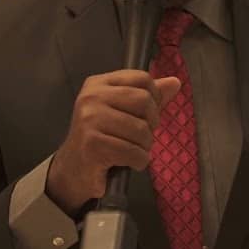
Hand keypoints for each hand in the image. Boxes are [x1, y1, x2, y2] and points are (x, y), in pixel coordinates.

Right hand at [46, 70, 181, 215]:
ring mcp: (89, 120)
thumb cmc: (101, 138)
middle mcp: (91, 97)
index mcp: (98, 84)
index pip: (142, 78)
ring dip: (144, 147)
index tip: (145, 116)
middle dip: (150, 124)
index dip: (154, 99)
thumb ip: (148, 97)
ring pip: (141, 129)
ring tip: (132, 151)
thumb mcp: (123, 112)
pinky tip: (128, 163)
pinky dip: (138, 162)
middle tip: (139, 137)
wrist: (74, 170)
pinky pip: (133, 152)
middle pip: (144, 101)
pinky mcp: (92, 145)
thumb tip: (174, 82)